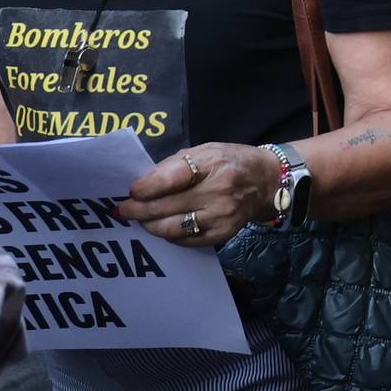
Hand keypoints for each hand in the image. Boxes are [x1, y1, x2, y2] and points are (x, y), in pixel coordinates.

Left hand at [117, 142, 278, 247]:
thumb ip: (174, 166)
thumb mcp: (206, 151)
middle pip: (164, 207)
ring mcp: (221, 216)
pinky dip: (170, 234)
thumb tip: (142, 186)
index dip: (145, 188)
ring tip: (143, 219)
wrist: (267, 182)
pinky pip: (185, 240)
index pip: (169, 179)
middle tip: (123, 210)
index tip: (132, 192)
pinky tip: (165, 226)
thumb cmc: (231, 162)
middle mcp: (218, 191)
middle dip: (138, 210)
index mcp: (212, 164)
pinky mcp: (223, 234)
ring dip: (150, 225)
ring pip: (171, 228)